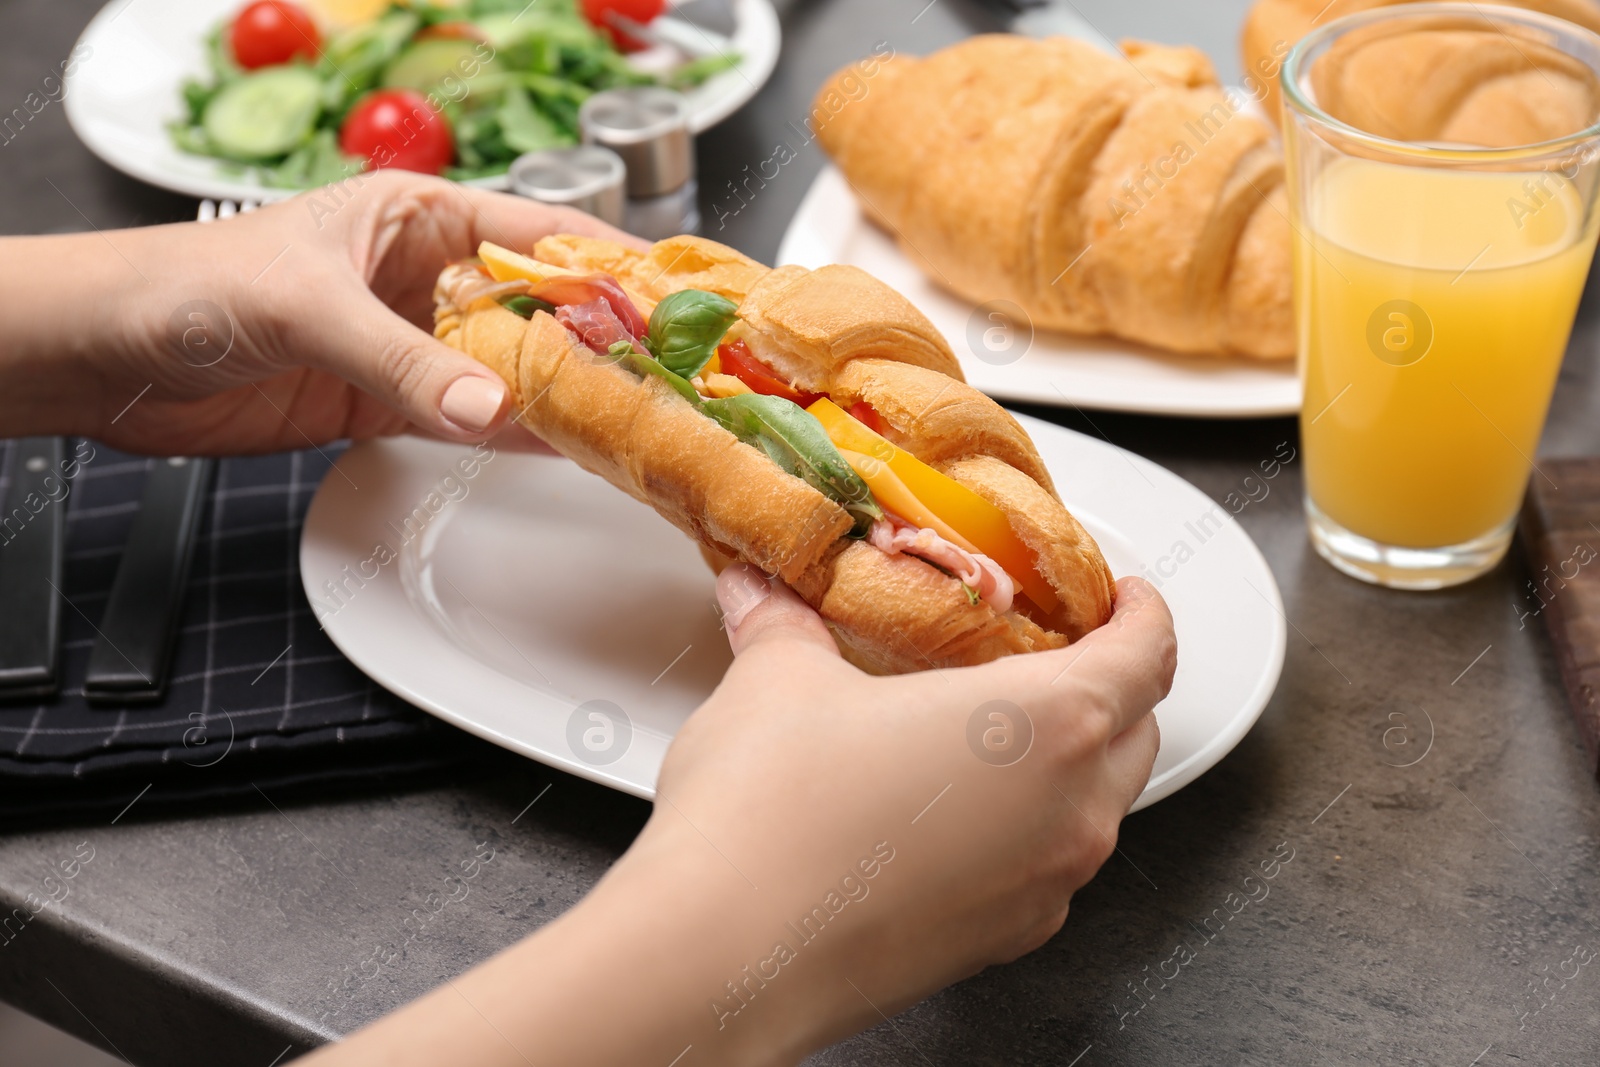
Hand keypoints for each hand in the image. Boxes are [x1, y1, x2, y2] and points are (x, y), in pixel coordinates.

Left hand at [1, 170, 633, 454]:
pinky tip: (566, 449)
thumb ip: (405, 363)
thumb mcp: (308, 309)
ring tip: (635, 420)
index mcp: (415, 216)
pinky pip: (470, 420)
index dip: (608, 269)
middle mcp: (422, 277)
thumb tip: (492, 409)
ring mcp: (409, 344)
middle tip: (668, 379)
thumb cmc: (188, 287)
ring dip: (565, 396)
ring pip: (511, 370)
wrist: (108, 358)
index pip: (538, 235)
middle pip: (538, 309)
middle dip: (600, 341)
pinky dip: (516, 436)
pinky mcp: (386, 403)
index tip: (671, 304)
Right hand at [641, 569, 1170, 1058]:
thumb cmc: (772, 822)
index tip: (1125, 595)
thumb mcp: (780, 680)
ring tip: (991, 731)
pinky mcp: (1001, 941)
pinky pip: (1045, 867)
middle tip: (1058, 650)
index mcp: (1048, 724)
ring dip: (1068, 762)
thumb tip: (766, 594)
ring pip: (1096, 808)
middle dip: (1112, 684)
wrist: (726, 954)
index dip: (1144, 611)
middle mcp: (1068, 812)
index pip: (1148, 653)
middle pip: (1138, 732)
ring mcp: (1042, 888)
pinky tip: (949, 811)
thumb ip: (787, 624)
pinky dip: (1023, 827)